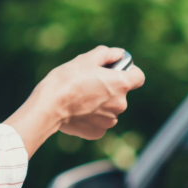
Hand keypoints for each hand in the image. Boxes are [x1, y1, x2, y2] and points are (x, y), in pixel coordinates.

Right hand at [4, 46, 145, 154]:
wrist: (49, 106)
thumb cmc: (67, 80)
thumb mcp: (86, 59)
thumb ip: (107, 54)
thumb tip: (119, 54)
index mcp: (121, 84)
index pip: (139, 77)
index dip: (129, 72)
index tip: (117, 71)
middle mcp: (120, 104)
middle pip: (121, 94)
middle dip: (109, 89)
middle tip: (89, 84)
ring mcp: (110, 121)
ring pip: (110, 109)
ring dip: (101, 104)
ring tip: (80, 99)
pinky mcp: (98, 133)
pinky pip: (99, 122)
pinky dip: (91, 118)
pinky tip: (77, 112)